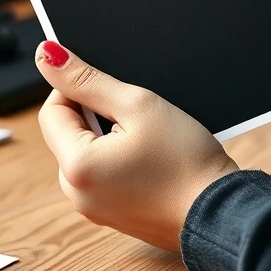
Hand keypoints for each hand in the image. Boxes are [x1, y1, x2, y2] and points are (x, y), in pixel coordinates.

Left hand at [35, 41, 239, 250]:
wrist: (222, 213)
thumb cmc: (187, 162)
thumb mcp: (138, 105)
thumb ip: (88, 80)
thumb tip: (48, 56)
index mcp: (76, 168)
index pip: (51, 111)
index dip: (75, 89)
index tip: (106, 84)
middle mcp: (77, 194)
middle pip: (66, 134)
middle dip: (93, 116)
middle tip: (133, 113)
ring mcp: (93, 208)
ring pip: (84, 154)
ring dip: (106, 137)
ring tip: (145, 137)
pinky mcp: (111, 215)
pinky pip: (100, 175)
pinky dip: (116, 159)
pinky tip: (148, 157)